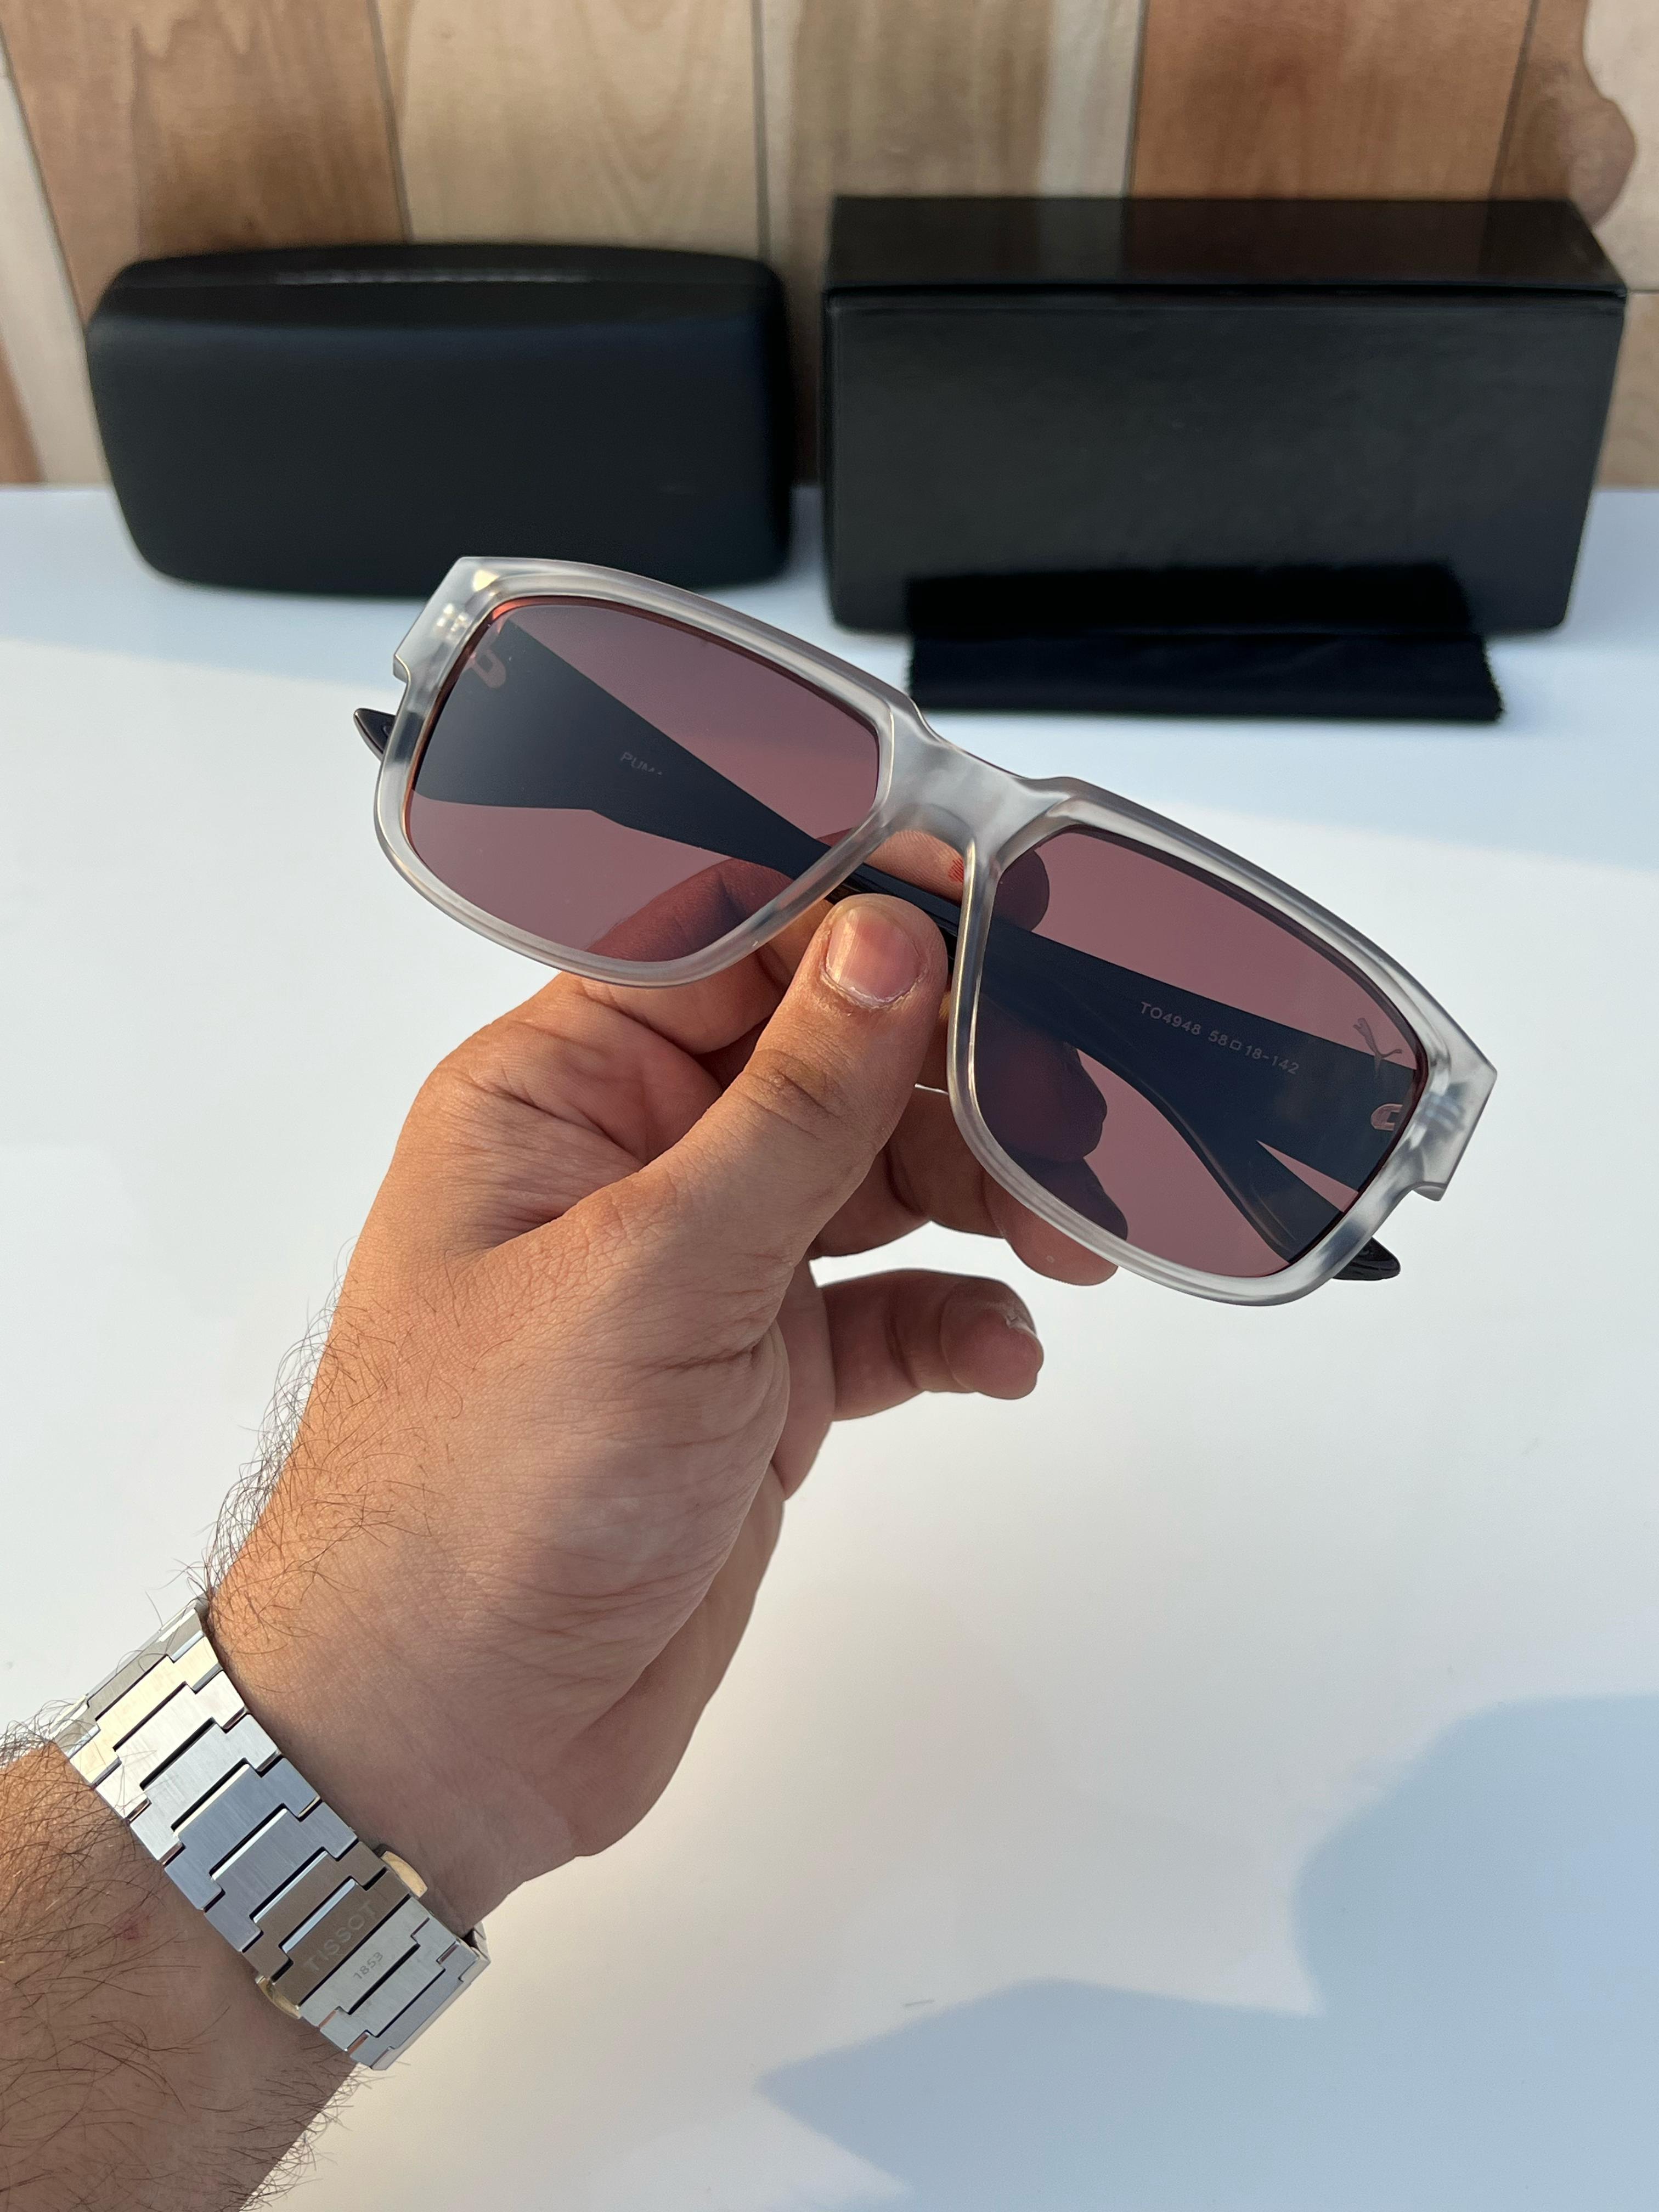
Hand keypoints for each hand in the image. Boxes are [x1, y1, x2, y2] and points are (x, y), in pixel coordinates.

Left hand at [209, 888, 1111, 1933]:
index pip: (731, 942)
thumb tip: (885, 944)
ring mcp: (702, 1277)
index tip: (1000, 898)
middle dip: (956, 1073)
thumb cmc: (480, 1499)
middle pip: (826, 1058)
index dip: (865, 912)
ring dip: (982, 1195)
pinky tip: (1003, 1350)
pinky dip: (955, 1321)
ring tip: (1071, 1237)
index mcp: (562, 1094)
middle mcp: (633, 1166)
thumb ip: (788, 1110)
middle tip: (1075, 1103)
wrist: (445, 1735)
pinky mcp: (758, 1384)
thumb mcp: (654, 1273)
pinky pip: (887, 1313)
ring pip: (874, 1180)